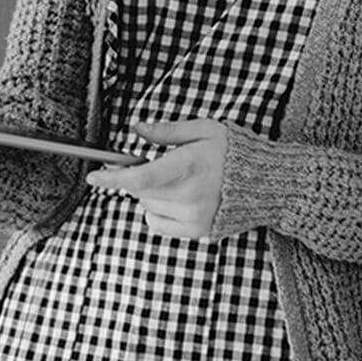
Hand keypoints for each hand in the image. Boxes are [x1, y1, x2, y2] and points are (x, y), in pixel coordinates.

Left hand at [85, 118, 227, 238]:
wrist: (267, 182)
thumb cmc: (236, 151)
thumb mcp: (204, 129)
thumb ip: (167, 131)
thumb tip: (136, 128)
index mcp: (190, 166)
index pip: (141, 178)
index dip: (113, 178)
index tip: (94, 176)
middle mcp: (190, 197)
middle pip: (141, 193)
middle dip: (135, 176)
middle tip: (144, 161)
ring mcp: (194, 218)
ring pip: (148, 208)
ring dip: (148, 193)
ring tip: (172, 178)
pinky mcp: (198, 231)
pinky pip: (159, 224)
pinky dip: (157, 211)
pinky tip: (174, 197)